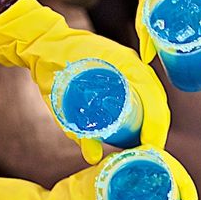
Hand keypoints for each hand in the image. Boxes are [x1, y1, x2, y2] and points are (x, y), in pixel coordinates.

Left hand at [0, 0, 168, 163]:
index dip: (156, 126)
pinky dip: (148, 107)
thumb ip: (78, 131)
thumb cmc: (50, 66)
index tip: (151, 147)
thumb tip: (93, 158)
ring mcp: (129, 63)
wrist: (42, 41)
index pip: (153, 98)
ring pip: (154, 93)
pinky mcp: (122, 66)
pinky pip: (145, 88)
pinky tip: (143, 123)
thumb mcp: (62, 101)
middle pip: (157, 98)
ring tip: (148, 140)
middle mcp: (131, 63)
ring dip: (155, 117)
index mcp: (124, 65)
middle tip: (151, 149)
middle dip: (158, 126)